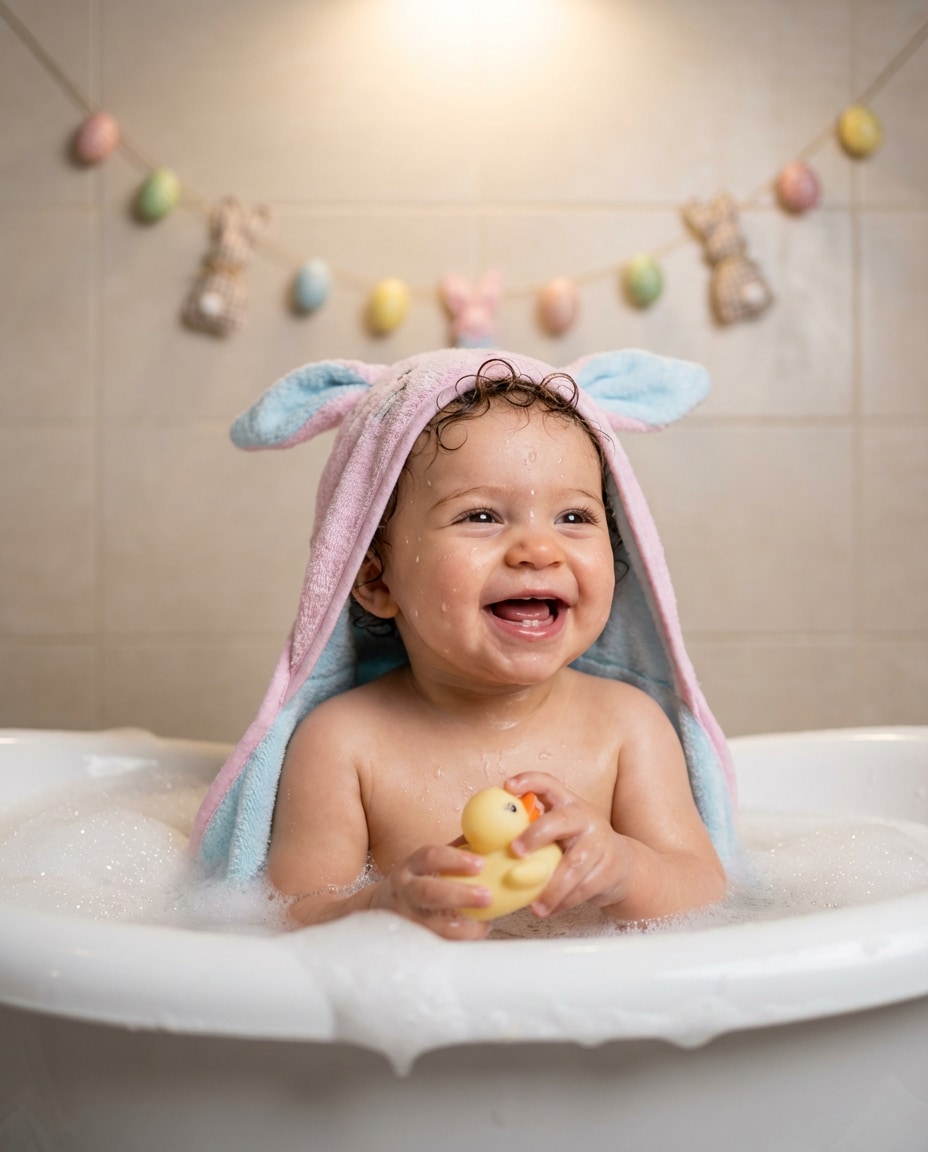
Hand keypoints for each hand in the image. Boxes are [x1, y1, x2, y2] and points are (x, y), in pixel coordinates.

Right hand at [369, 842, 491, 940]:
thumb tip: (492, 837)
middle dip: (460, 895)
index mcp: (412, 866)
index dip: (454, 860)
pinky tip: (474, 937)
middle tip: (488, 896)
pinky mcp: (412, 941)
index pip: (429, 857)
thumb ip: (457, 851)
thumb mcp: (429, 863)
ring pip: (432, 926)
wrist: (383, 906)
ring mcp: (407, 918)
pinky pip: (436, 945)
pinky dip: (457, 943)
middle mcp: (406, 891)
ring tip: (485, 925)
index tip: (480, 863)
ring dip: (461, 928)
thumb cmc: (418, 880)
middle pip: (428, 893)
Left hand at [505, 773, 629, 916]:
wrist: (622, 865)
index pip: (548, 784)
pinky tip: (548, 910)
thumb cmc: (576, 845)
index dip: (529, 781)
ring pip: (573, 865)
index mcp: (567, 803)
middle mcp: (584, 818)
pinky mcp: (608, 869)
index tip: (507, 787)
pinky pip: (584, 888)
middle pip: (561, 821)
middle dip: (536, 835)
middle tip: (515, 852)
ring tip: (534, 906)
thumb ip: (528, 830)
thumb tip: (475, 841)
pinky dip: (563, 902)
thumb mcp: (558, 830)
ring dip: (550, 888)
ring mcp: (599, 843)